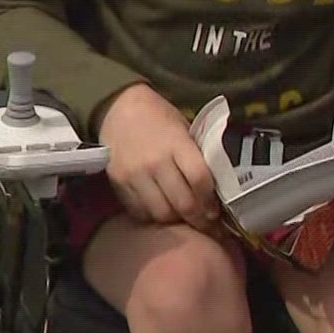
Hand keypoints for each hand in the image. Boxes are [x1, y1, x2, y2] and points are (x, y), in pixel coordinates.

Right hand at [95, 84, 218, 232]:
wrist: (118, 108)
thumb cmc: (157, 117)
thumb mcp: (183, 129)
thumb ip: (196, 157)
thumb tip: (214, 190)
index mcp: (176, 143)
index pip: (199, 179)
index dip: (210, 199)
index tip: (215, 210)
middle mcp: (155, 162)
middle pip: (182, 202)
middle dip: (198, 219)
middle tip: (205, 223)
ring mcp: (134, 175)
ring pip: (161, 213)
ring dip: (176, 220)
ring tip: (183, 218)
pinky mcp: (118, 184)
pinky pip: (140, 212)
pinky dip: (153, 216)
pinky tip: (161, 210)